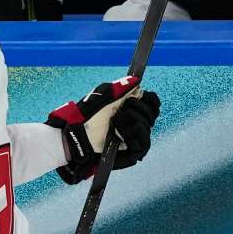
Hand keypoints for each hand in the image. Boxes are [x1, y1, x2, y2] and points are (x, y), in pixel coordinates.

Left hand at [45, 76, 161, 184]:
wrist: (79, 135)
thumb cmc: (89, 116)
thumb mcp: (104, 95)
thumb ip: (121, 87)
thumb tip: (137, 81)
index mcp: (132, 109)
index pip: (153, 103)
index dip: (150, 98)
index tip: (140, 95)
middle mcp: (137, 124)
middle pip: (152, 113)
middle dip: (138, 107)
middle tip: (122, 109)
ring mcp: (136, 139)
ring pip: (148, 125)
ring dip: (133, 119)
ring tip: (117, 123)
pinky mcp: (135, 152)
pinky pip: (145, 140)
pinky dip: (134, 132)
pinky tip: (122, 132)